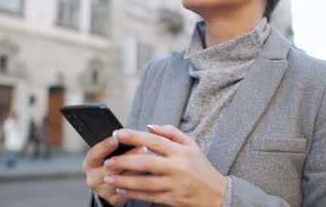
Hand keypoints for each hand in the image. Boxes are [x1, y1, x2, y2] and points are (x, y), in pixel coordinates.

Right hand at [83, 134, 146, 205]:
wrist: (108, 186)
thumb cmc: (110, 163)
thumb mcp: (106, 153)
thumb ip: (114, 145)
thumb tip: (127, 134)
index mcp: (89, 164)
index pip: (95, 154)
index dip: (105, 146)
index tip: (116, 138)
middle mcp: (93, 178)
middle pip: (111, 167)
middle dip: (128, 156)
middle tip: (142, 147)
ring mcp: (103, 190)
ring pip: (123, 179)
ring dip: (138, 169)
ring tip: (151, 160)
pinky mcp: (114, 199)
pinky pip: (129, 190)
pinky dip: (140, 181)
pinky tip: (149, 174)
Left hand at [102, 126, 227, 206]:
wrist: (217, 195)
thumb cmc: (201, 167)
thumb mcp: (191, 145)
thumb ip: (171, 133)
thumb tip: (149, 126)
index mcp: (180, 152)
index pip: (155, 141)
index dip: (135, 136)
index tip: (118, 133)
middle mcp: (177, 168)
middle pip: (147, 163)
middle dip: (125, 161)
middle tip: (108, 160)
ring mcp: (174, 185)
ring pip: (145, 183)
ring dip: (124, 180)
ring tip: (108, 176)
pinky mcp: (172, 199)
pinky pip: (149, 196)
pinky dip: (133, 193)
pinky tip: (121, 188)